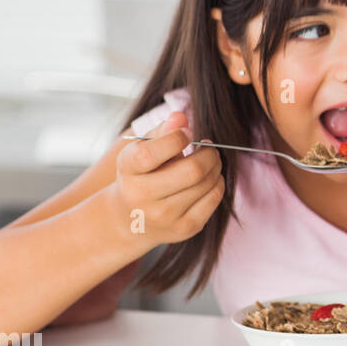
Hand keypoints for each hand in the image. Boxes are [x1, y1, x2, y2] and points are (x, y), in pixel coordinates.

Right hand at [106, 111, 224, 245]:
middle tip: (208, 147)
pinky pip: (213, 199)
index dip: (178, 137)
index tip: (186, 134)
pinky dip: (218, 183)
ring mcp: (164, 216)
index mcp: (129, 170)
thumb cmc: (140, 175)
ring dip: (215, 166)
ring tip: (209, 160)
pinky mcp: (184, 228)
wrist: (130, 219)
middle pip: (192, 171)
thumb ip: (161, 131)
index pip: (154, 151)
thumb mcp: (140, 150)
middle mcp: (142, 197)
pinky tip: (209, 179)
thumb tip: (180, 117)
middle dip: (208, 153)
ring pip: (207, 184)